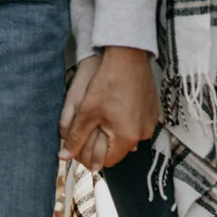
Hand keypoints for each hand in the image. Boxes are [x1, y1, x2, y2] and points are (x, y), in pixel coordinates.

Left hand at [60, 46, 159, 172]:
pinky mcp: (153, 111)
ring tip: (100, 117)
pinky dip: (125, 121)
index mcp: (127, 138)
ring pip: (127, 136)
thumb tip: (63, 157)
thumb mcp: (86, 111)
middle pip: (118, 149)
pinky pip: (136, 124)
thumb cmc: (107, 82)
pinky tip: (114, 108)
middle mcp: (143, 134)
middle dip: (101, 144)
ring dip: (114, 132)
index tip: (80, 147)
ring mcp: (150, 122)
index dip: (90, 156)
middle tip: (88, 131)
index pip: (106, 161)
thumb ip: (76, 137)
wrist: (128, 56)